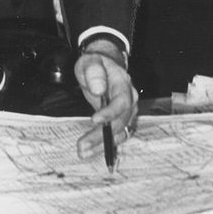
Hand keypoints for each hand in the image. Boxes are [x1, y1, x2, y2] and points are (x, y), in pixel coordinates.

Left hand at [75, 37, 137, 159]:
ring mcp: (128, 112)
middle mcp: (130, 100)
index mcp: (124, 84)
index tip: (94, 120)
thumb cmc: (96, 64)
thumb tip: (98, 89)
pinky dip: (104, 145)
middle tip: (82, 145)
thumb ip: (94, 72)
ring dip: (102, 145)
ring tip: (83, 152)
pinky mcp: (121, 120)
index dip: (110, 113)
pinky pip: (116, 135)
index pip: (122, 101)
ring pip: (119, 132)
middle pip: (120, 121)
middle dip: (102, 135)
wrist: (105, 65)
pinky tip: (89, 151)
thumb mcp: (90, 61)